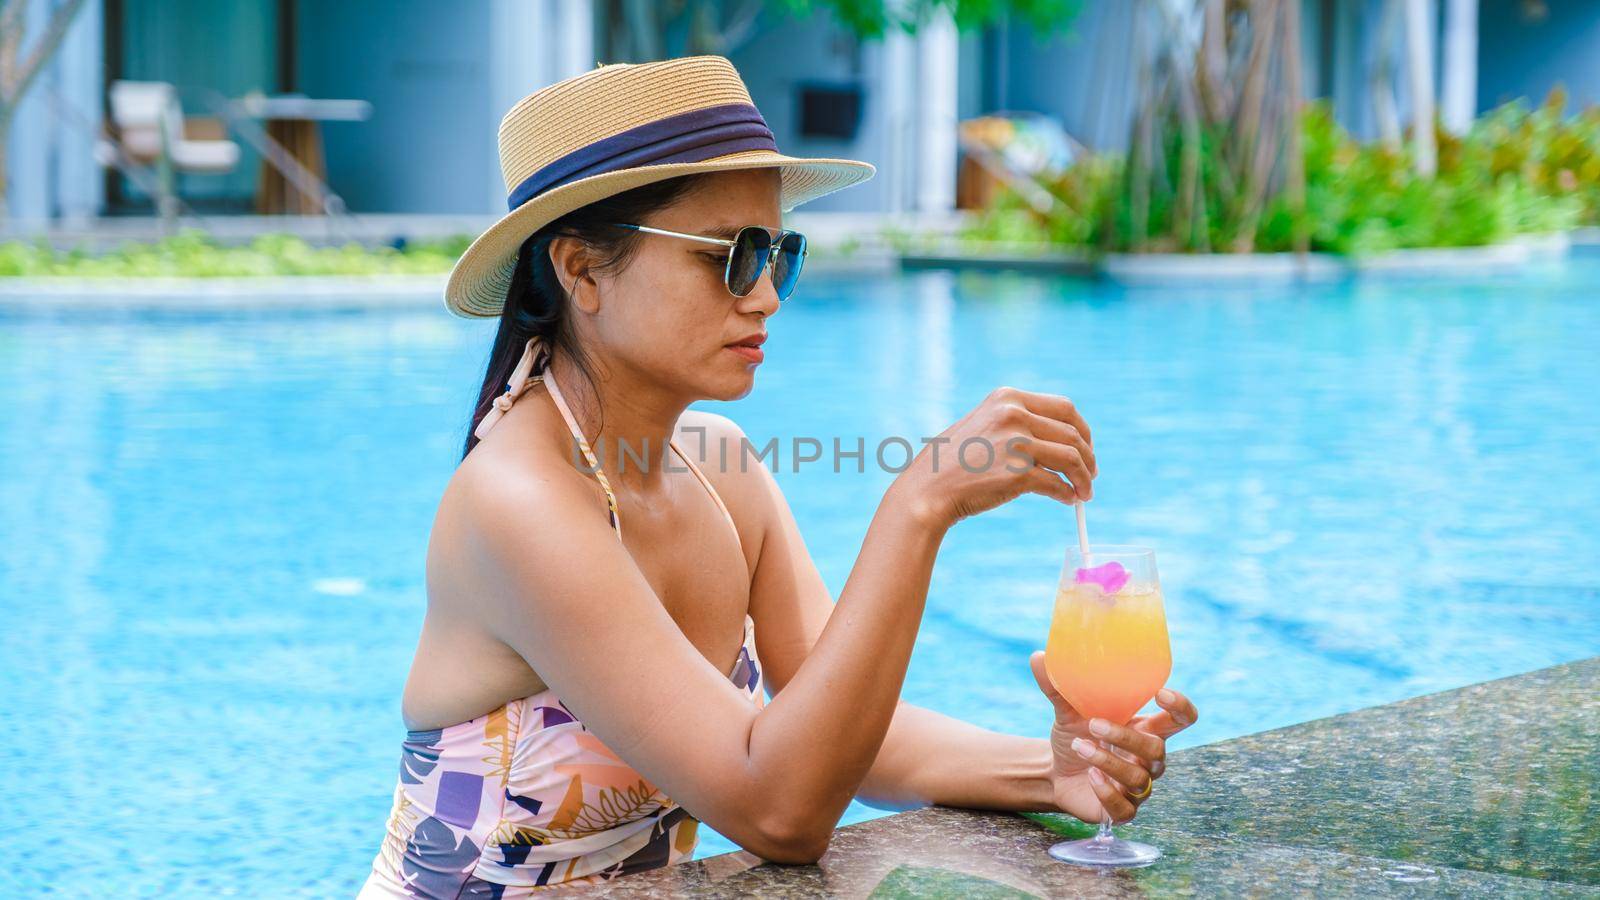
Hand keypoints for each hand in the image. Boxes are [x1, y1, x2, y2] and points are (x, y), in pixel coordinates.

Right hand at [893, 387, 1095, 529]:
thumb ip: (1017, 423)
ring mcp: (1017, 443)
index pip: (1065, 407)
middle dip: (1088, 456)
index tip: (1086, 447)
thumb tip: (1061, 440)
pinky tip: (1068, 500)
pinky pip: (1057, 484)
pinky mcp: (1018, 473)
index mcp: (1007, 398)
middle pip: (1073, 433)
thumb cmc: (953, 463)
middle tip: (1091, 474)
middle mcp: (1014, 414)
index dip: (1083, 429)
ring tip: (1084, 493)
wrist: (927, 490)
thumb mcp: (984, 424)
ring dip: (1084, 478)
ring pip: (1072, 458)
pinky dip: (1068, 494)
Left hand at [1028, 650, 1197, 824]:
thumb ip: (1058, 687)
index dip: (1181, 708)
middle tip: (1094, 724)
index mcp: (1145, 728)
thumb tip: (1038, 656)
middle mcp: (1148, 758)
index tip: (1160, 693)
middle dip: (1126, 737)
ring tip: (1079, 746)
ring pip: (1139, 777)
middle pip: (1157, 749)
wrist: (1055, 772)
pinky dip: (1107, 792)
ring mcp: (1138, 787)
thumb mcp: (1066, 711)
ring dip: (1108, 761)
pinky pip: (1125, 807)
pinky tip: (1090, 777)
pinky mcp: (1123, 811)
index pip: (1182, 720)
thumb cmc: (1074, 735)